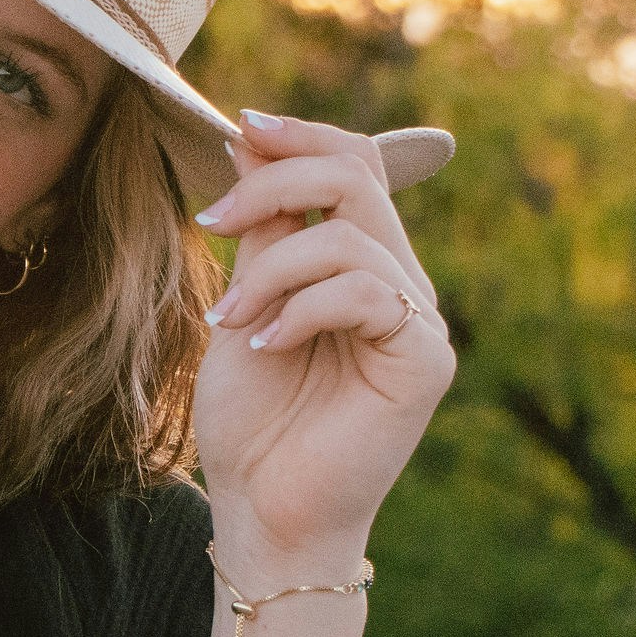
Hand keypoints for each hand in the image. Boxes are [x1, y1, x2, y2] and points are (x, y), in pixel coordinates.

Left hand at [187, 111, 455, 568]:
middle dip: (273, 182)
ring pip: (349, 236)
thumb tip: (249, 140)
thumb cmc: (251, 422)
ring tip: (231, 322)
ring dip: (270, 270)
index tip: (237, 126)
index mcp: (361, 264)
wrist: (262, 510)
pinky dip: (301, 310)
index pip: (354, 165)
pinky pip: (366, 293)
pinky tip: (267, 346)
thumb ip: (260, 233)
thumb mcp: (242, 305)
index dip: (301, 135)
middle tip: (210, 221)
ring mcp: (419, 320)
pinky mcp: (425, 359)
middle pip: (357, 177)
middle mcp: (400, 283)